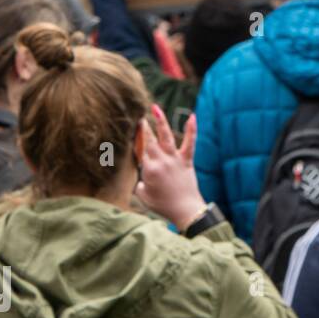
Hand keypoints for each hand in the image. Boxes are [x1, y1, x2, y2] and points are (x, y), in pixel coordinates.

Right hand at [135, 105, 206, 228]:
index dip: (133, 140)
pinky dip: (192, 129)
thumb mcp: (143, 194)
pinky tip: (193, 116)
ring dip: (161, 121)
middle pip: (149, 140)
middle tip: (136, 114)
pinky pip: (190, 143)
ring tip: (155, 107)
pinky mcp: (187, 160)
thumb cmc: (162, 205)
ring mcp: (175, 160)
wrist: (185, 210)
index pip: (138, 150)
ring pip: (166, 137)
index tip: (126, 129)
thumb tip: (138, 173)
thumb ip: (139, 181)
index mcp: (148, 170)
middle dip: (142, 127)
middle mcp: (161, 161)